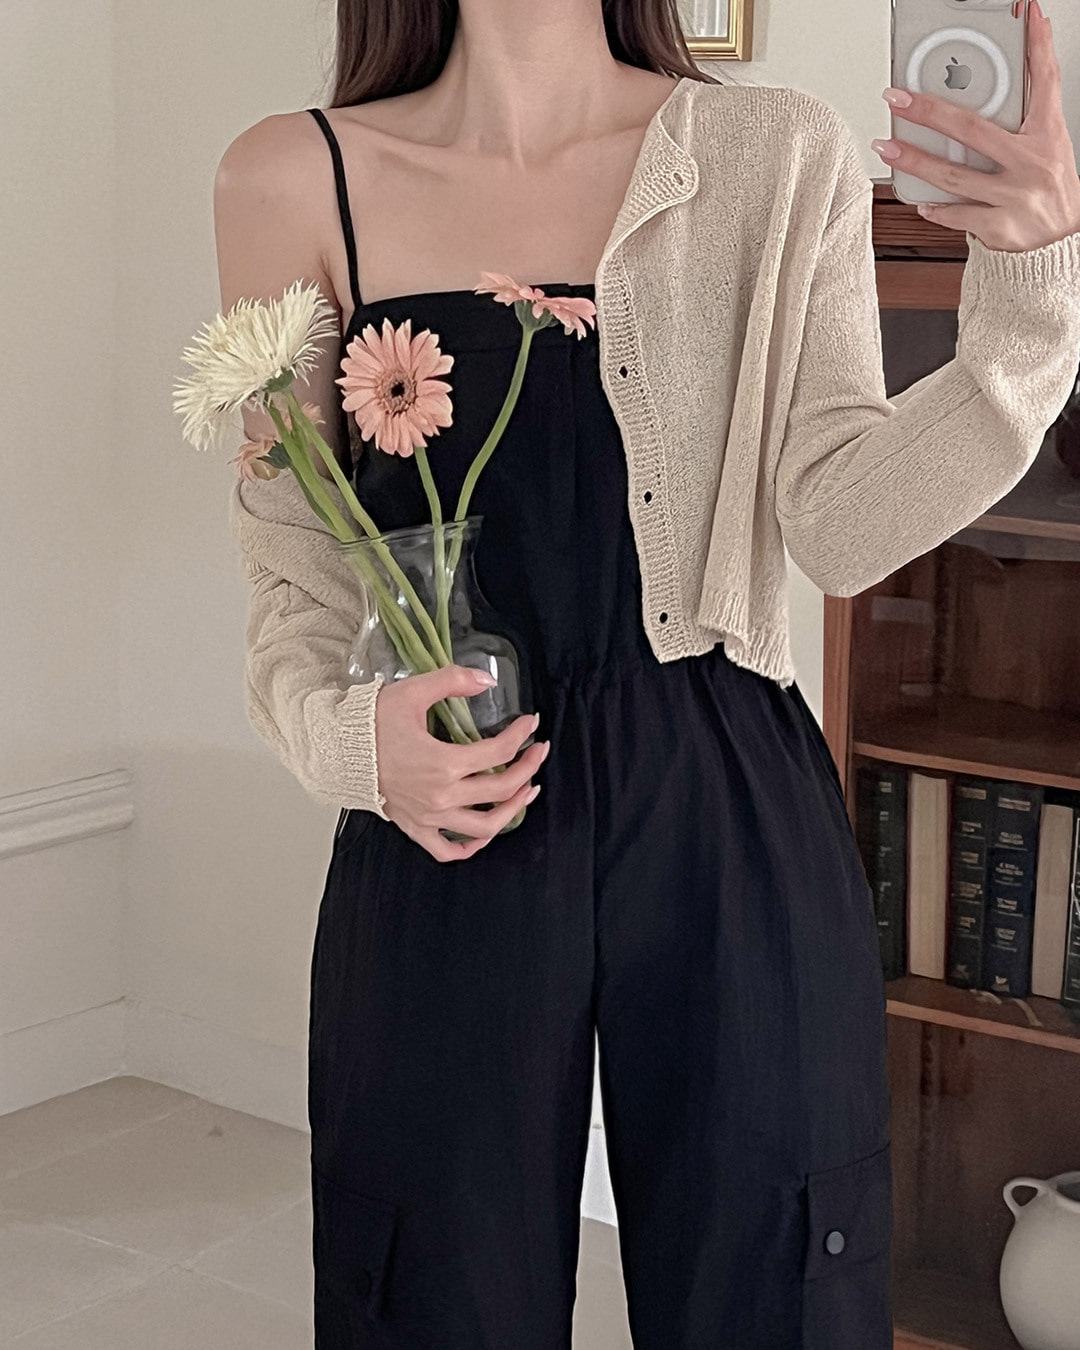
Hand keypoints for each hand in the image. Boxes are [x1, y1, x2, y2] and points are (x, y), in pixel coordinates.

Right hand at [374, 664, 548, 861]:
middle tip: (538, 752)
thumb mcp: (413, 692)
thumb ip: (452, 681)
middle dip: (528, 768)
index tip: (530, 724)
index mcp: (444, 763)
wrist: (337, 750)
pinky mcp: (416, 828)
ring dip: (513, 809)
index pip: (499, 753)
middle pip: (502, 789)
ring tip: (526, 791)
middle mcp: (442, 796)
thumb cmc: (371, 723)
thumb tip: (487, 681)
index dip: (521, 736)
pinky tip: (486, 832)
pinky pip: (449, 850)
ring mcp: (430, 817)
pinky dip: (472, 846)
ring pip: (485, 827)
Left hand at [873, 0, 1079, 250]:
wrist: (1060, 249)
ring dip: (915, 161)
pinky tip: (919, 201)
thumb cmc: (1049, 194)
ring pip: (954, 175)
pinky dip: (936, 209)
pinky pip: (958, 215)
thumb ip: (1027, 118)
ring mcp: (1014, 197)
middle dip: (929, 111)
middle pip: (972, 129)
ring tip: (887, 148)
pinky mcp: (999, 227)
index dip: (1037, 45)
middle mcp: (1031, 164)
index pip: (1045, 80)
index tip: (1026, 13)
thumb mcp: (1049, 149)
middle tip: (897, 100)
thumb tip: (1012, 81)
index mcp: (1048, 137)